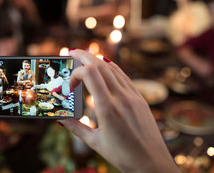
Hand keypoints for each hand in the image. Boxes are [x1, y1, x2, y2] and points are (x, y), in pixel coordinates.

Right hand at [58, 49, 178, 172]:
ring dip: (98, 60)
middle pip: (101, 65)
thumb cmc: (123, 156)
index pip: (90, 74)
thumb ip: (76, 128)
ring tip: (86, 57)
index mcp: (108, 108)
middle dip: (84, 56)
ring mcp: (133, 96)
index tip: (70, 86)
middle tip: (72, 52)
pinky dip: (112, 68)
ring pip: (113, 68)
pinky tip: (105, 67)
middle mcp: (121, 97)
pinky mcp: (140, 98)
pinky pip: (124, 77)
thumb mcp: (95, 143)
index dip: (77, 73)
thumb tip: (60, 119)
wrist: (153, 163)